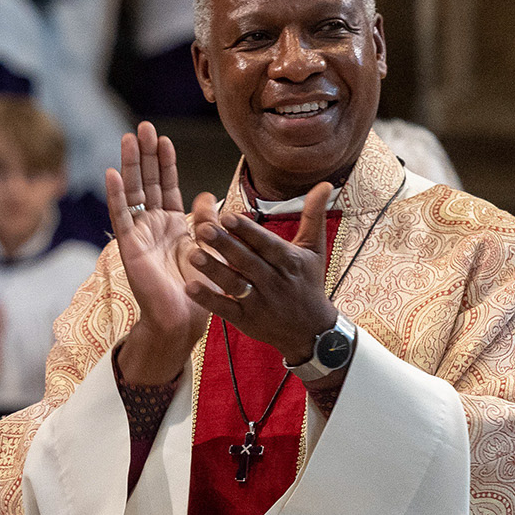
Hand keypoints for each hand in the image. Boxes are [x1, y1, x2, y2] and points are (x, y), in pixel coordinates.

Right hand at [106, 123, 203, 385]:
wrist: (183, 319)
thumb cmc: (198, 289)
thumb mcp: (208, 246)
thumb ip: (206, 220)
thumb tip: (205, 195)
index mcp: (171, 224)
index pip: (166, 185)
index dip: (165, 162)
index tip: (164, 138)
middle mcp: (152, 225)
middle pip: (147, 182)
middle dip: (145, 154)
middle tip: (142, 126)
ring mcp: (139, 234)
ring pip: (133, 192)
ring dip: (131, 165)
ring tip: (129, 138)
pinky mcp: (129, 246)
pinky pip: (121, 216)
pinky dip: (116, 195)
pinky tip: (112, 173)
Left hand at [183, 182, 339, 366]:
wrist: (312, 330)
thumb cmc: (308, 283)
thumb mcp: (314, 249)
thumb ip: (313, 216)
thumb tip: (324, 184)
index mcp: (289, 261)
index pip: (266, 243)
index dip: (248, 231)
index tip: (228, 215)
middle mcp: (274, 281)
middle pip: (247, 261)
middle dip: (225, 245)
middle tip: (203, 228)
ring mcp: (259, 302)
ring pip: (235, 284)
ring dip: (214, 270)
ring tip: (193, 254)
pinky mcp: (247, 320)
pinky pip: (225, 310)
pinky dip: (209, 299)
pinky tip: (190, 287)